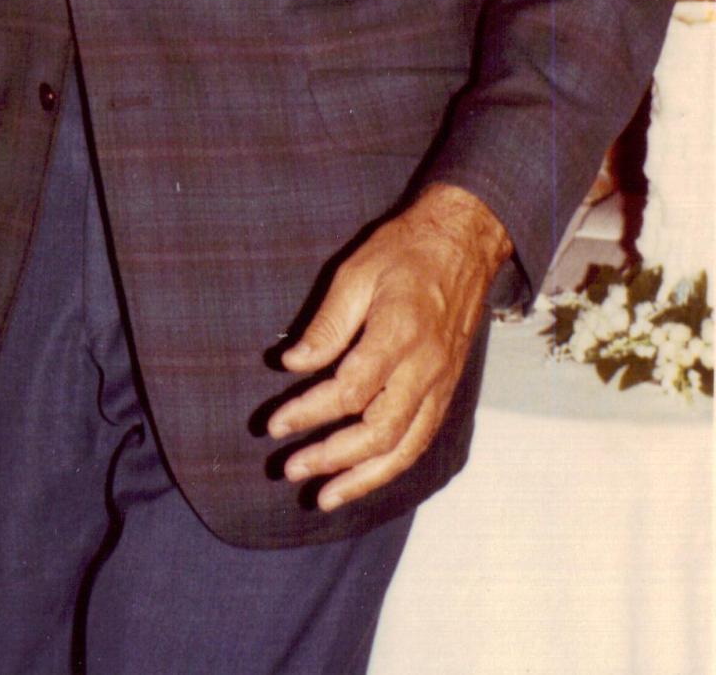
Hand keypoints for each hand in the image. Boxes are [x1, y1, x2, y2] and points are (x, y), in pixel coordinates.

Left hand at [268, 184, 512, 511]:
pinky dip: (392, 466)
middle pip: (378, 431)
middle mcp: (426, 366)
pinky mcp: (448, 389)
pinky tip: (364, 477)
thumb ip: (326, 325)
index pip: (349, 390)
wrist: (464, 242)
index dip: (309, 413)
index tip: (275, 424)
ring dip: (363, 478)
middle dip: (331, 458)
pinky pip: (421, 440)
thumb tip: (291, 364)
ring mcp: (442, 382)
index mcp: (399, 332)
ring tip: (324, 497)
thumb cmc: (405, 251)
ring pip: (405, 448)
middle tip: (289, 469)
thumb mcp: (355, 273)